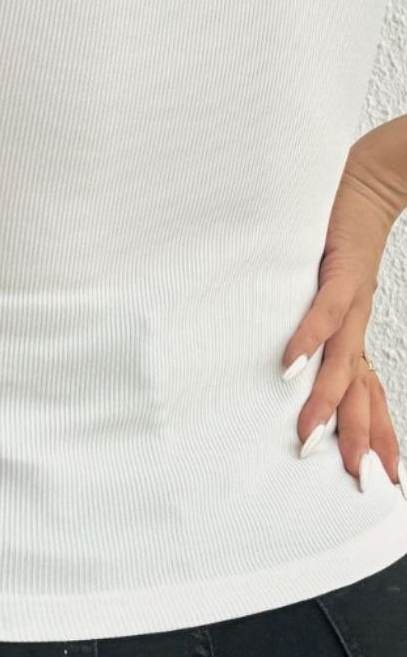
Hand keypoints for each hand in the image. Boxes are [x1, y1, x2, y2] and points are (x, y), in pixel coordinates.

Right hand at [281, 163, 400, 491]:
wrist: (368, 177)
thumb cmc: (339, 230)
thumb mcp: (323, 284)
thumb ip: (305, 317)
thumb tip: (275, 350)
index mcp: (351, 330)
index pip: (366, 391)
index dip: (376, 433)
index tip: (382, 475)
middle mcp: (356, 323)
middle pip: (360, 391)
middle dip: (357, 437)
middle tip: (355, 479)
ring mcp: (350, 300)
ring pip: (343, 362)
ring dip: (327, 402)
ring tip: (309, 436)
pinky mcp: (340, 270)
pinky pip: (324, 311)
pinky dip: (307, 339)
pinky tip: (290, 365)